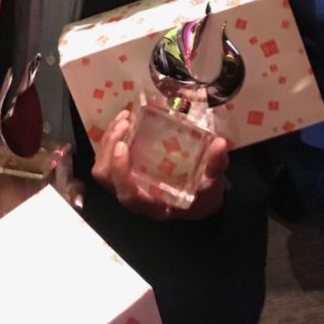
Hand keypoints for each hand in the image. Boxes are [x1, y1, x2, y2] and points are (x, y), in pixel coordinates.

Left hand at [92, 109, 228, 220]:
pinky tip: (126, 120)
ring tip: (125, 118)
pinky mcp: (125, 172)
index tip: (123, 145)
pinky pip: (108, 158)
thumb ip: (215, 165)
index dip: (121, 172)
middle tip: (125, 123)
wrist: (200, 199)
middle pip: (106, 179)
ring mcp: (127, 184)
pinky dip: (112, 137)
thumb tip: (220, 143)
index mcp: (154, 205)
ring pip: (102, 167)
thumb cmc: (204, 194)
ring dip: (108, 140)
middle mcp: (135, 199)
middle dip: (109, 149)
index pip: (129, 196)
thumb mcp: (213, 183)